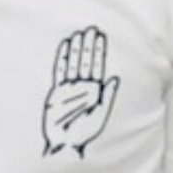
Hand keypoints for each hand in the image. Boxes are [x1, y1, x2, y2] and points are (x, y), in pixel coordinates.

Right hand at [42, 27, 119, 156]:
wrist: (65, 143)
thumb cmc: (84, 132)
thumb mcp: (100, 114)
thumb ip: (107, 96)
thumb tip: (115, 78)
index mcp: (95, 90)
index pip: (97, 66)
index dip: (99, 51)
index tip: (100, 36)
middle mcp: (82, 86)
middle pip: (86, 61)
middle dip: (88, 45)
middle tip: (90, 29)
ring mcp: (69, 88)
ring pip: (74, 64)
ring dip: (76, 49)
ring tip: (78, 34)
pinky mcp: (56, 92)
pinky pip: (60, 72)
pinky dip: (62, 59)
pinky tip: (64, 47)